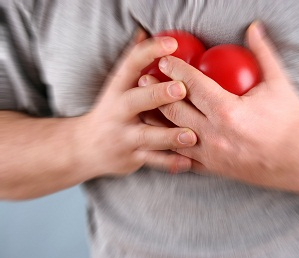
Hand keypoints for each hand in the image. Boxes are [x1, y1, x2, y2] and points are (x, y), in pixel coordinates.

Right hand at [73, 30, 196, 177]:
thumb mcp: (117, 86)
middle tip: (181, 89)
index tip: (171, 44)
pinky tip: (188, 162)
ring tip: (191, 135)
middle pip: (137, 101)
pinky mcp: (131, 158)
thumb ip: (132, 63)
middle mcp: (119, 111)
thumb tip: (144, 32)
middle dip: (158, 95)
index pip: (131, 65)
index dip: (150, 52)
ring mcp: (124, 136)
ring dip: (170, 136)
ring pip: (147, 136)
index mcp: (117, 89)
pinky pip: (153, 161)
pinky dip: (170, 163)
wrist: (85, 147)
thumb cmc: (110, 112)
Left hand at [139, 22, 298, 192]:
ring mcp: (211, 154)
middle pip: (174, 108)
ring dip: (155, 119)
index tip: (164, 61)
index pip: (192, 84)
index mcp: (227, 110)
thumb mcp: (280, 84)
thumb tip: (254, 27)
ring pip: (172, 135)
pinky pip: (182, 158)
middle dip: (156, 90)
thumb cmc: (292, 122)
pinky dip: (168, 147)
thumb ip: (263, 53)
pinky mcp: (213, 169)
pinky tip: (159, 139)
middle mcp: (213, 133)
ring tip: (143, 106)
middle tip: (144, 78)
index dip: (175, 69)